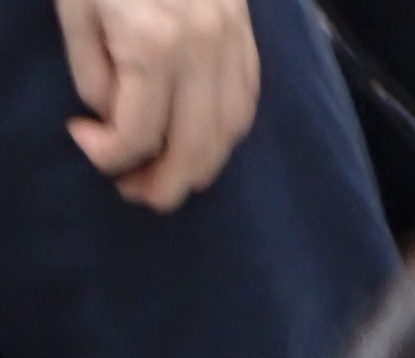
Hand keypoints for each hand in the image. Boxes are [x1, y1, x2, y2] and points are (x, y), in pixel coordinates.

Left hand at [57, 0, 259, 209]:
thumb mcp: (76, 3)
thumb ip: (92, 69)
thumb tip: (112, 120)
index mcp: (151, 44)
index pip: (136, 134)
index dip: (105, 153)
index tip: (80, 136)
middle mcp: (201, 53)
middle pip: (191, 152)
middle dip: (159, 185)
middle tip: (131, 189)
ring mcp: (231, 45)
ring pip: (225, 137)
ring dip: (196, 169)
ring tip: (164, 173)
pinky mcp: (246, 36)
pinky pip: (245, 105)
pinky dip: (224, 135)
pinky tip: (200, 139)